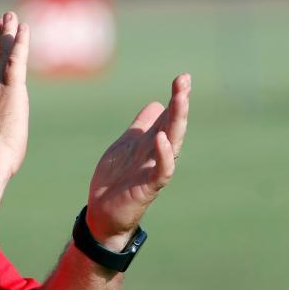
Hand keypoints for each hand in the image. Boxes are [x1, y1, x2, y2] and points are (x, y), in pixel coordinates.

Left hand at [86, 73, 190, 248]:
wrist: (103, 211)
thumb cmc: (117, 178)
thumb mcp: (127, 144)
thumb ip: (141, 126)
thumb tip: (157, 103)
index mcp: (152, 142)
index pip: (168, 116)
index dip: (176, 98)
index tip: (183, 78)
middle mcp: (157, 154)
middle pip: (174, 125)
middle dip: (180, 104)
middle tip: (184, 81)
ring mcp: (154, 169)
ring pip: (172, 143)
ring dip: (176, 121)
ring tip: (180, 99)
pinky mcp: (148, 186)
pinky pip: (161, 170)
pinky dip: (164, 154)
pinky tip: (162, 138)